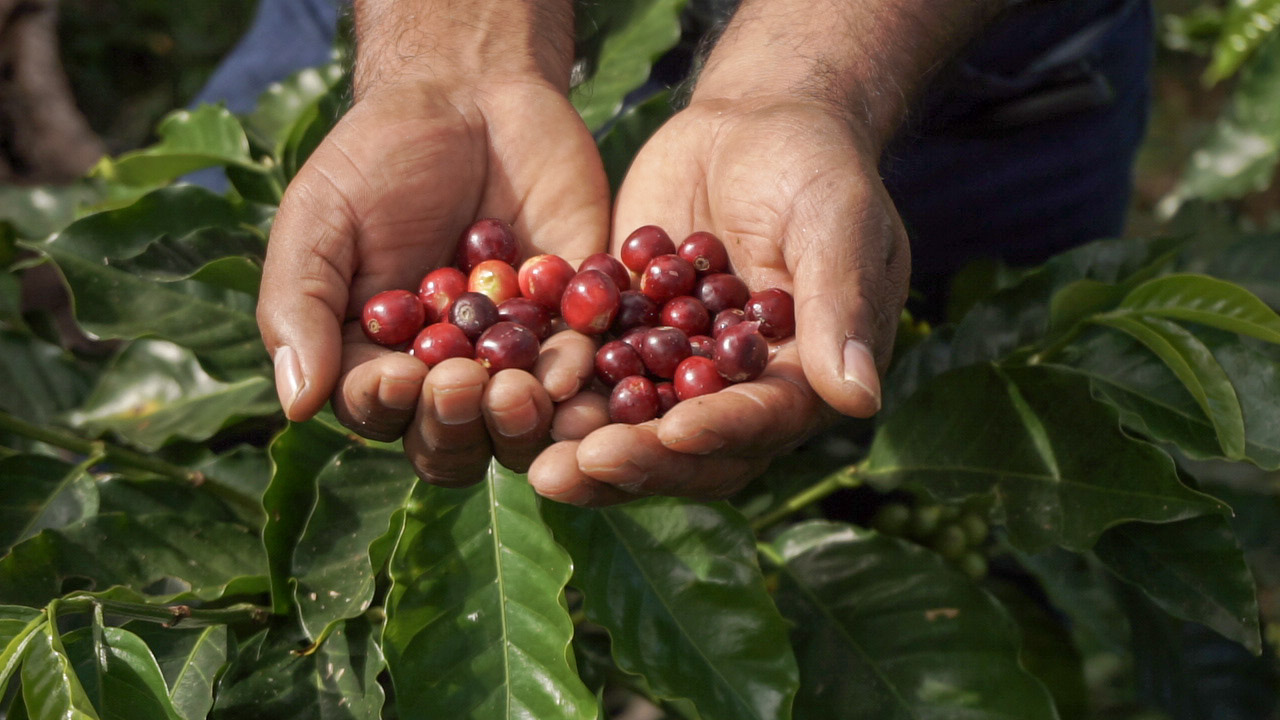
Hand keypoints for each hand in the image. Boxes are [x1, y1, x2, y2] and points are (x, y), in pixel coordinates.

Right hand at [257, 69, 609, 482]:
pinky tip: (574, 368)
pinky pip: (581, 370)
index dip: (387, 405)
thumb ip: (300, 307)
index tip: (399, 374)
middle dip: (457, 423)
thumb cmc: (379, 157)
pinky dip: (579, 379)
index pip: (378, 409)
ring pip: (520, 424)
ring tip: (521, 390)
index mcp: (376, 359)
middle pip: (452, 438)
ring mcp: (514, 356)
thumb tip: (296, 405)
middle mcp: (447, 374)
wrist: (473, 93)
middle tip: (465, 383)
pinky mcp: (574, 326)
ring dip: (521, 421)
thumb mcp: (321, 219)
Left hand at [527, 95, 909, 504]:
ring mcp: (673, 374)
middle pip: (685, 450)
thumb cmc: (815, 167)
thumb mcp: (836, 224)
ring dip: (579, 444)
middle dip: (633, 460)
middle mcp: (735, 395)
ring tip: (529, 450)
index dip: (720, 432)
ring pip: (626, 428)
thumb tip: (860, 399)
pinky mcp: (623, 343)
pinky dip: (548, 388)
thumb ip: (840, 307)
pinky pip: (585, 376)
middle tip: (575, 465)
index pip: (761, 423)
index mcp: (800, 382)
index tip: (675, 430)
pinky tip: (502, 391)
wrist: (750, 124)